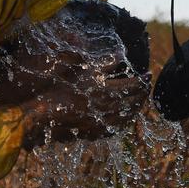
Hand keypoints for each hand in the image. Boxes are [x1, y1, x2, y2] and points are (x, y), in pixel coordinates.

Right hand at [20, 72, 150, 148]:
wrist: (39, 116)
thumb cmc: (58, 89)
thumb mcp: (81, 71)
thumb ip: (103, 63)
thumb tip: (120, 54)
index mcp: (104, 93)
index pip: (132, 87)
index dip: (142, 81)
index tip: (149, 74)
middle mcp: (105, 111)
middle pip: (132, 103)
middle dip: (142, 94)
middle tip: (147, 86)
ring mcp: (100, 125)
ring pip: (126, 118)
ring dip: (135, 108)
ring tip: (139, 100)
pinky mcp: (91, 133)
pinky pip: (115, 128)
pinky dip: (124, 121)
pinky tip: (124, 117)